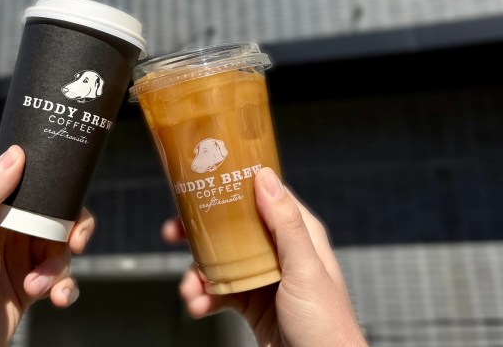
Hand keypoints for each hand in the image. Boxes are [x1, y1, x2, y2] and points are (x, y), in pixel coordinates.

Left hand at [0, 145, 94, 346]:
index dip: (58, 192)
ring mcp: (21, 261)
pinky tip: (57, 300)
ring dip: (60, 269)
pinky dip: (65, 288)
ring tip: (39, 287)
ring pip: (62, 251)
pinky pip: (62, 280)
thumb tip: (15, 153)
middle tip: (76, 245)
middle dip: (72, 232)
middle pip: (57, 218)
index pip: (33, 187)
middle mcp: (9, 233)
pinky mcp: (31, 288)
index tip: (72, 204)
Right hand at [162, 167, 366, 346]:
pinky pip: (218, 291)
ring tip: (188, 289)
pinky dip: (202, 297)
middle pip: (231, 228)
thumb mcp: (305, 270)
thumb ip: (286, 225)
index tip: (201, 184)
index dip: (231, 188)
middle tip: (174, 232)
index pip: (262, 197)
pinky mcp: (250, 303)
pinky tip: (197, 306)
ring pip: (219, 261)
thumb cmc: (328, 326)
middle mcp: (279, 251)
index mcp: (298, 234)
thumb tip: (265, 177)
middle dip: (199, 232)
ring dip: (196, 273)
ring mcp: (263, 277)